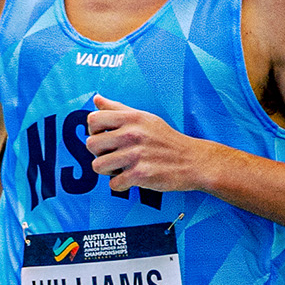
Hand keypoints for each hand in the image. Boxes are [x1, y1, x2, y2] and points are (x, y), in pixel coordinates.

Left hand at [85, 94, 208, 191]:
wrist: (193, 161)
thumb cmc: (165, 139)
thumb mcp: (144, 118)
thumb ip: (118, 109)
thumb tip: (96, 99)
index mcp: (132, 118)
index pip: (93, 120)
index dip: (94, 131)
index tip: (105, 138)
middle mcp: (132, 134)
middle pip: (91, 144)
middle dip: (99, 153)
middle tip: (113, 155)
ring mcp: (136, 155)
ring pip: (98, 166)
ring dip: (108, 171)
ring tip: (122, 167)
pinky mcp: (141, 175)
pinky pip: (113, 184)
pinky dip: (121, 185)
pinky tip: (132, 178)